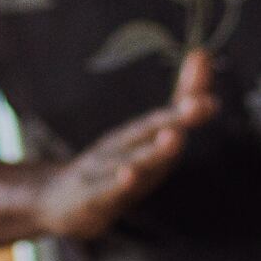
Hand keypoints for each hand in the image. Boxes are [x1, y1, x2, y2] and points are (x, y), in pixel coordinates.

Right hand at [33, 50, 215, 240]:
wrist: (55, 201)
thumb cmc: (109, 169)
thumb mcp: (143, 148)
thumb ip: (174, 116)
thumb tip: (200, 60)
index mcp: (135, 134)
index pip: (166, 110)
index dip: (187, 92)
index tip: (205, 67)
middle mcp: (119, 146)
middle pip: (149, 130)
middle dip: (176, 117)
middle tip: (200, 104)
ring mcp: (101, 170)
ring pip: (130, 159)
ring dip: (153, 150)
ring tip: (175, 137)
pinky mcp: (89, 198)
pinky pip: (104, 189)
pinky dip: (117, 182)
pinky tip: (128, 175)